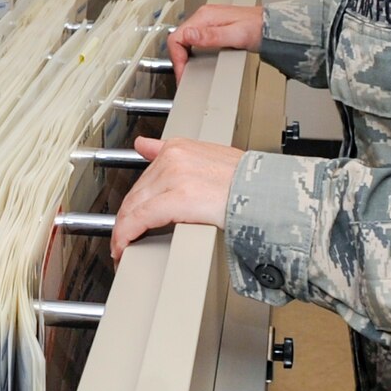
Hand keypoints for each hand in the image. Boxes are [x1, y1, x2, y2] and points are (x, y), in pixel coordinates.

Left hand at [111, 135, 243, 263]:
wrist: (268, 192)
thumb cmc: (247, 182)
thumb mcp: (208, 156)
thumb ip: (169, 151)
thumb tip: (141, 143)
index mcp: (178, 148)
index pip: (143, 177)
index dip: (133, 201)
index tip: (127, 215)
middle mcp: (173, 159)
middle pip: (136, 193)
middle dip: (126, 219)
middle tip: (123, 238)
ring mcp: (174, 177)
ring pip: (133, 207)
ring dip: (123, 230)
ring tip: (122, 247)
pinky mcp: (177, 199)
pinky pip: (140, 219)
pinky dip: (126, 235)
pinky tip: (123, 247)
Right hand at [166, 4, 263, 81]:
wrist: (271, 27)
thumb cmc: (258, 29)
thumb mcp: (235, 35)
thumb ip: (211, 36)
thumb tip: (189, 34)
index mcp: (205, 17)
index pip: (177, 36)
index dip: (177, 58)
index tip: (183, 72)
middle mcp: (204, 17)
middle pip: (179, 38)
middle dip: (178, 60)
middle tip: (183, 76)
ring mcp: (208, 22)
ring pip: (185, 40)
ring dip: (183, 57)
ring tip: (187, 72)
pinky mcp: (213, 28)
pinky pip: (194, 41)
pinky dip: (191, 53)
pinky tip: (196, 62)